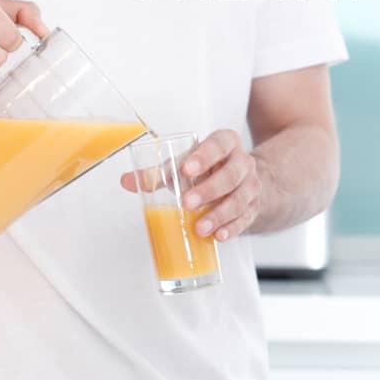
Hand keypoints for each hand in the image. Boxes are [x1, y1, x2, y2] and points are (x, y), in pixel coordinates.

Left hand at [120, 129, 258, 240]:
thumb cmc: (208, 169)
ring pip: (240, 199)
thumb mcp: (187, 164)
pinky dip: (232, 228)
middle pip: (231, 175)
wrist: (242, 179)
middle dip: (209, 190)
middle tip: (187, 203)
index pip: (219, 144)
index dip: (204, 155)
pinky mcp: (253, 207)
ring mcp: (251, 186)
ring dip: (219, 215)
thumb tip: (126, 181)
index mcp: (226, 143)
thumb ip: (158, 172)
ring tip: (200, 228)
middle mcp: (242, 162)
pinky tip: (219, 236)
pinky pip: (246, 219)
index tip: (186, 169)